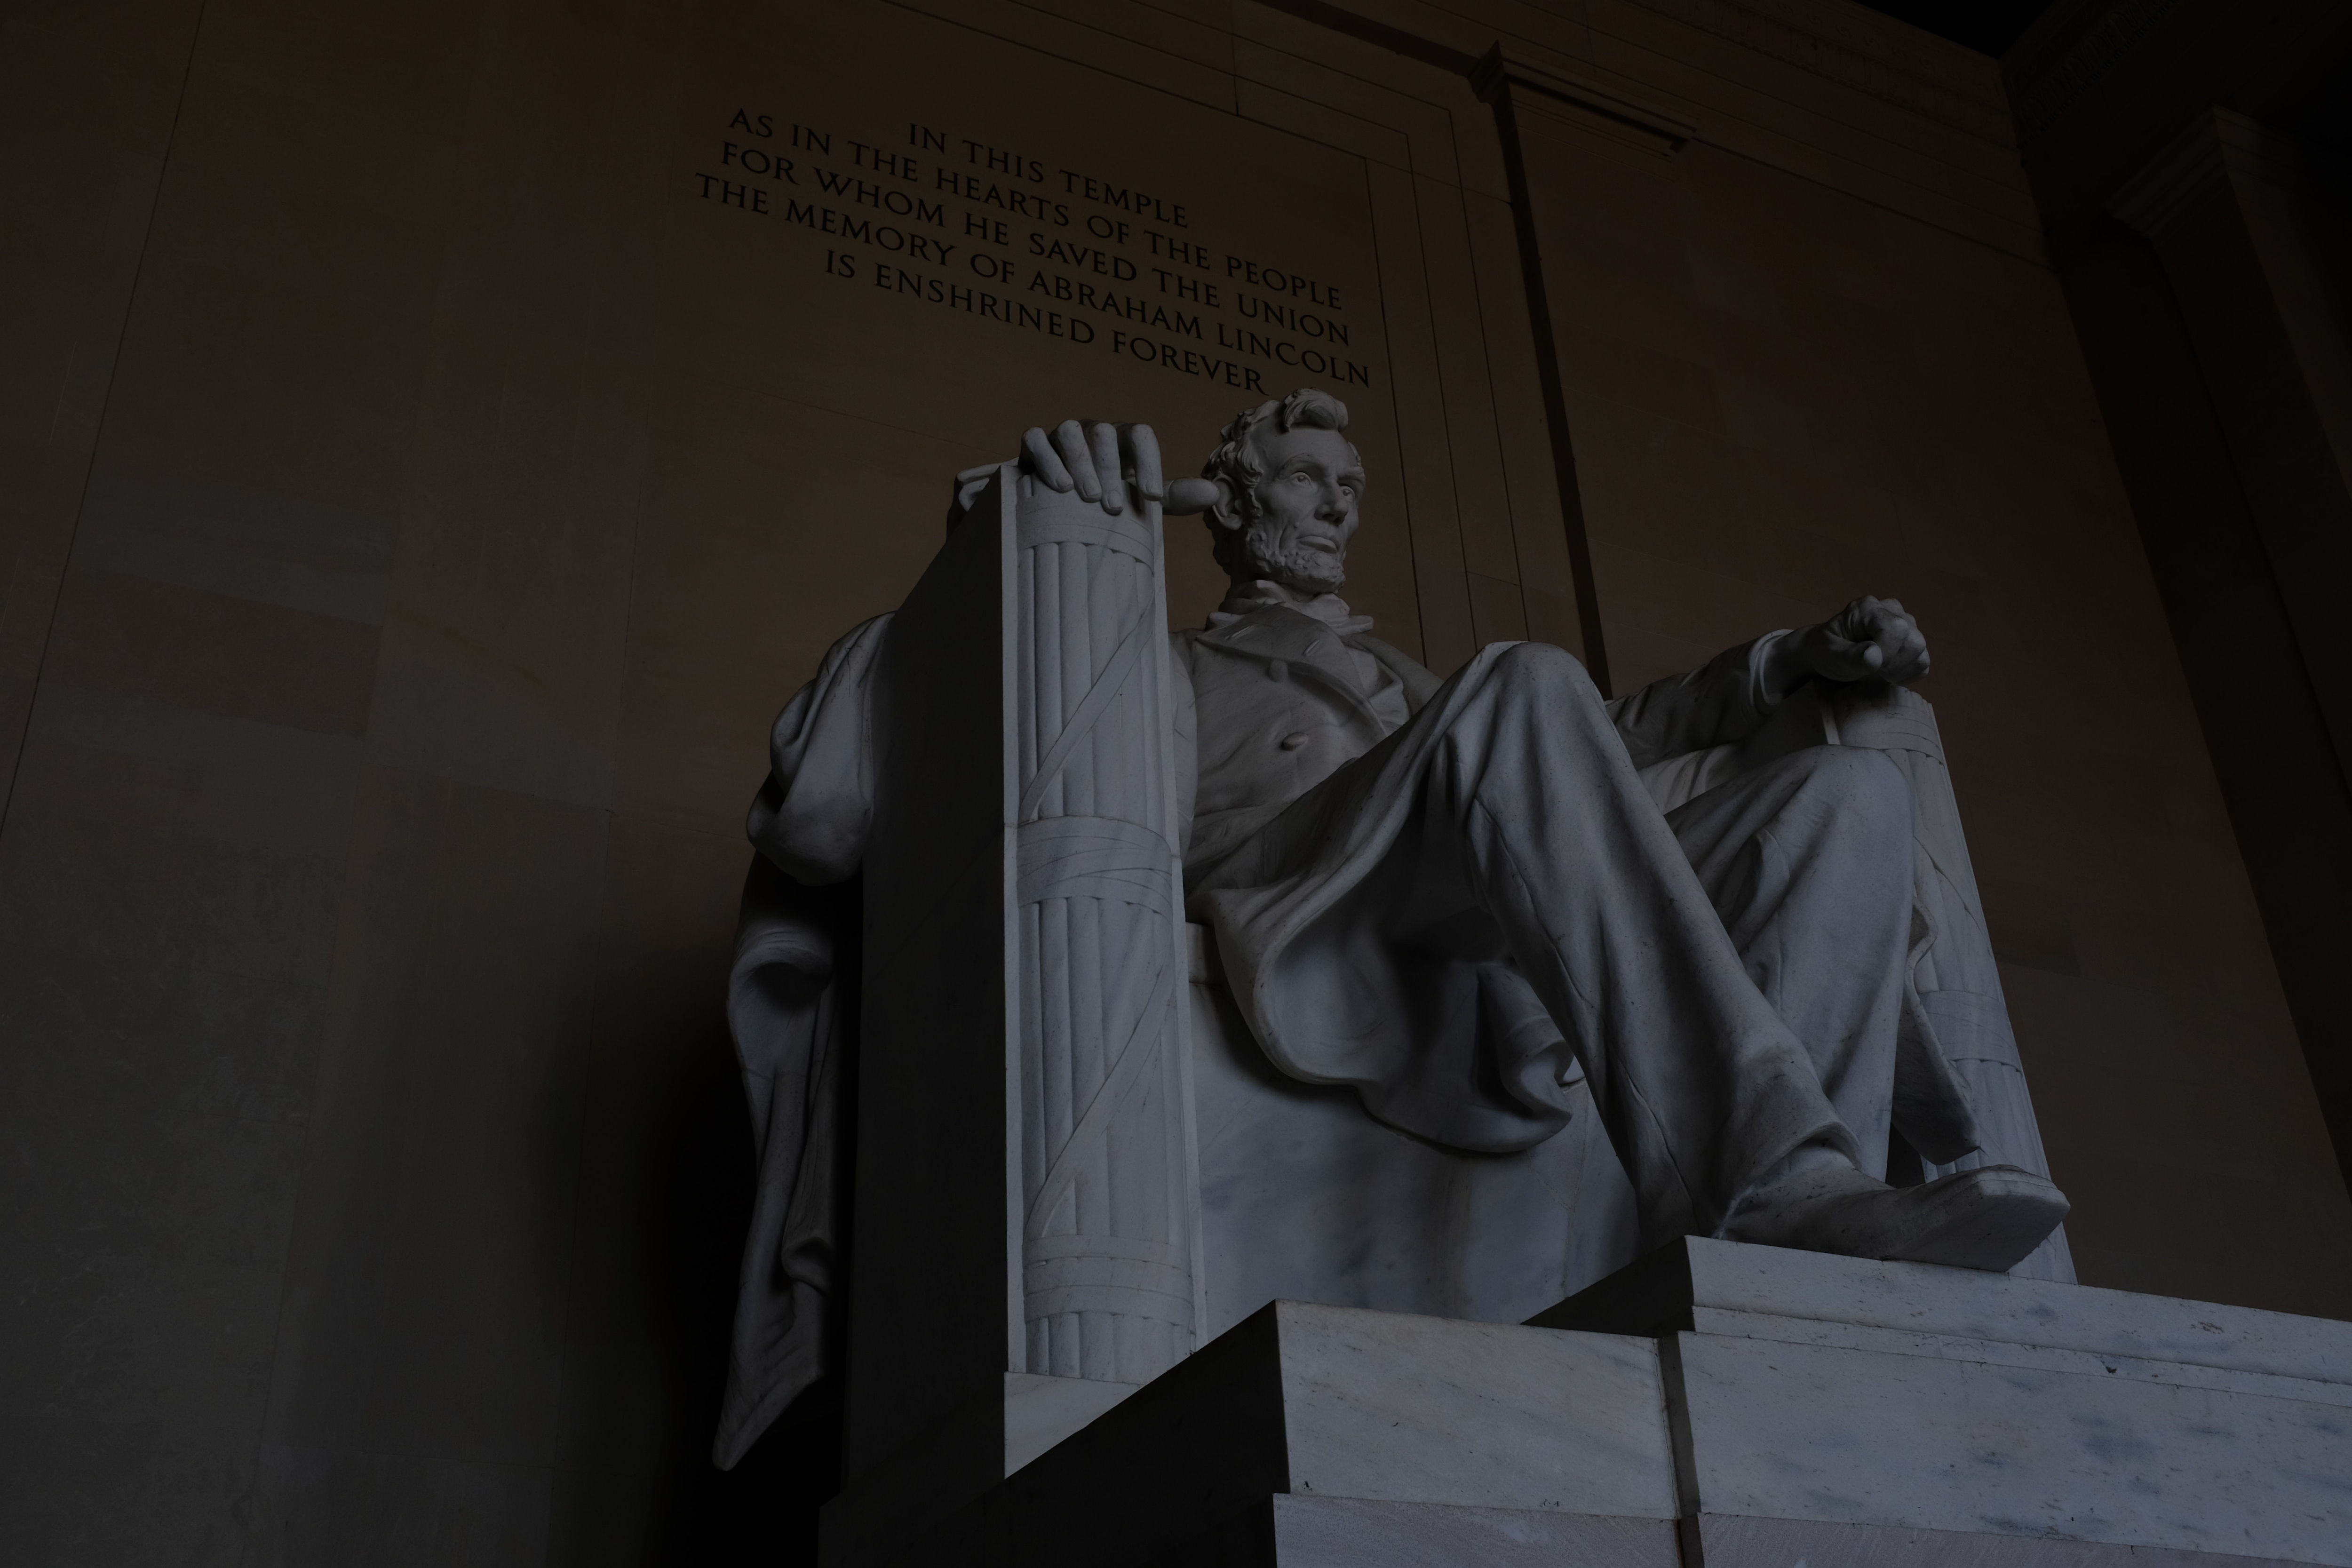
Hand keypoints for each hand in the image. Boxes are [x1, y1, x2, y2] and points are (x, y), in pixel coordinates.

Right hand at [954, 421, 1225, 520]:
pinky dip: (1047, 459)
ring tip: (1086, 498)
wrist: (1052, 509)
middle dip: (1110, 468)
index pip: (1141, 435)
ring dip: (1080, 462)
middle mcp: (1093, 433)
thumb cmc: (1103, 503)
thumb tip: (1215, 493)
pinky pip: (1035, 439)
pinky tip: (1058, 486)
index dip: (1150, 462)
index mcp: (1123, 442)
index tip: (1153, 499)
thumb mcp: (1139, 500)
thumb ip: (1173, 497)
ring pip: (1071, 431)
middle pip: (1105, 432)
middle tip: (1111, 507)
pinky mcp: (1032, 446)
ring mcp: (1061, 436)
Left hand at [1771, 595, 1930, 694]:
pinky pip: (1923, 663)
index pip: (1896, 629)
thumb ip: (1849, 655)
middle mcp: (1892, 610)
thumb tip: (1875, 656)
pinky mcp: (1912, 641)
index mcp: (1868, 608)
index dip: (1887, 652)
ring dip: (1900, 669)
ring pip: (1921, 651)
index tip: (1867, 664)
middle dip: (1893, 663)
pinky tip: (1888, 673)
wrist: (1828, 654)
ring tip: (1877, 670)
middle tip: (1871, 668)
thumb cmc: (1825, 651)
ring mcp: (1906, 624)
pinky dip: (1907, 674)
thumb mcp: (1828, 654)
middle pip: (1914, 641)